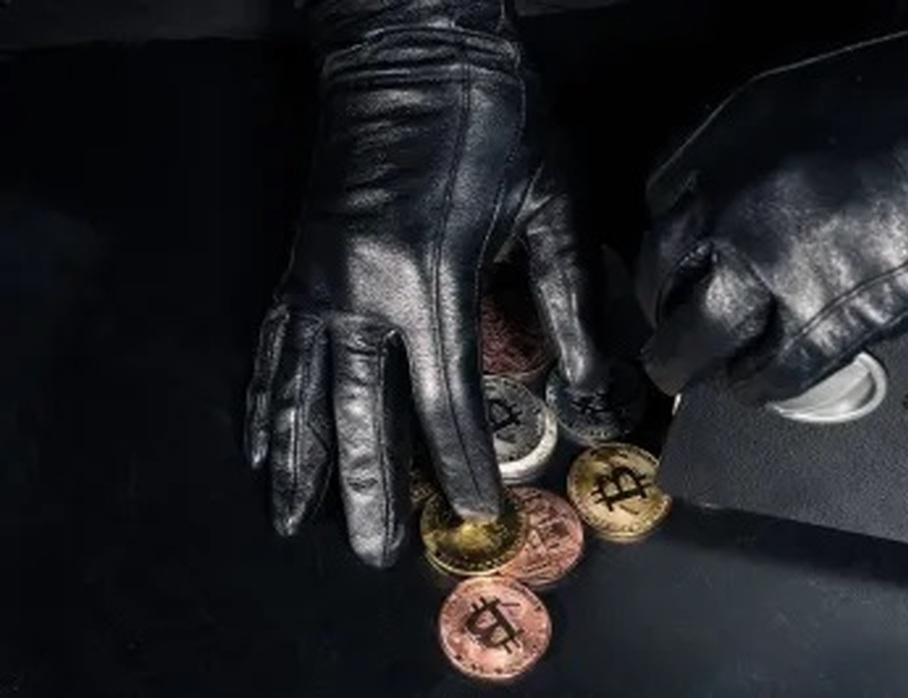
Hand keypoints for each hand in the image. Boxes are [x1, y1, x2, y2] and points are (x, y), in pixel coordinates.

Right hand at [244, 0, 611, 566]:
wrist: (413, 46)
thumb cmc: (493, 120)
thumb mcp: (548, 206)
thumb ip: (568, 304)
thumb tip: (593, 390)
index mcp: (429, 278)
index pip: (446, 401)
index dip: (460, 466)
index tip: (474, 514)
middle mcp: (358, 289)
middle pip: (359, 413)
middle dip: (366, 489)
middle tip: (373, 554)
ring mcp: (315, 276)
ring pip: (299, 389)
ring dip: (298, 461)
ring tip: (293, 521)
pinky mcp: (297, 260)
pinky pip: (270, 345)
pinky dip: (262, 400)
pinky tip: (256, 440)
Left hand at [637, 1, 907, 404]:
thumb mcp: (801, 94)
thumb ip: (744, 148)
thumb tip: (718, 197)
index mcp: (725, 143)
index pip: (660, 215)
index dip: (668, 251)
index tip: (677, 268)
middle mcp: (734, 206)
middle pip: (663, 282)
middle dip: (662, 311)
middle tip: (669, 328)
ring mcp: (774, 267)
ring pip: (695, 340)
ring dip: (688, 364)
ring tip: (691, 375)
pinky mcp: (829, 319)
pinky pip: (768, 374)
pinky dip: (755, 387)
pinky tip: (756, 385)